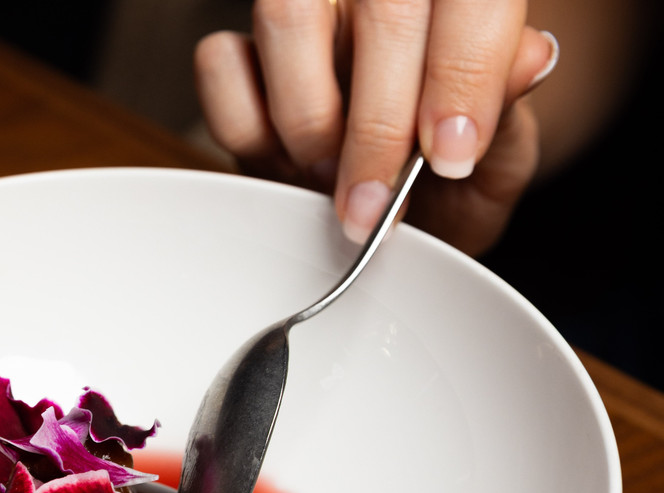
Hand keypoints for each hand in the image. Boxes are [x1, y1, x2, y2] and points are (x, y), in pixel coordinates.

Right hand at [195, 0, 558, 255]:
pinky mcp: (243, 55)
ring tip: (328, 177)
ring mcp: (308, 18)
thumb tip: (531, 58)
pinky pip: (220, 63)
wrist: (401, 212)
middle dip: (377, 124)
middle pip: (380, 8)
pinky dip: (245, 121)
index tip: (450, 157)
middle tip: (379, 203)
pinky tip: (282, 158)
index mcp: (459, 1)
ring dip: (308, 119)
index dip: (461, 72)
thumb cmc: (450, 180)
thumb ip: (509, 108)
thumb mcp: (500, 157)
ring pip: (286, 14)